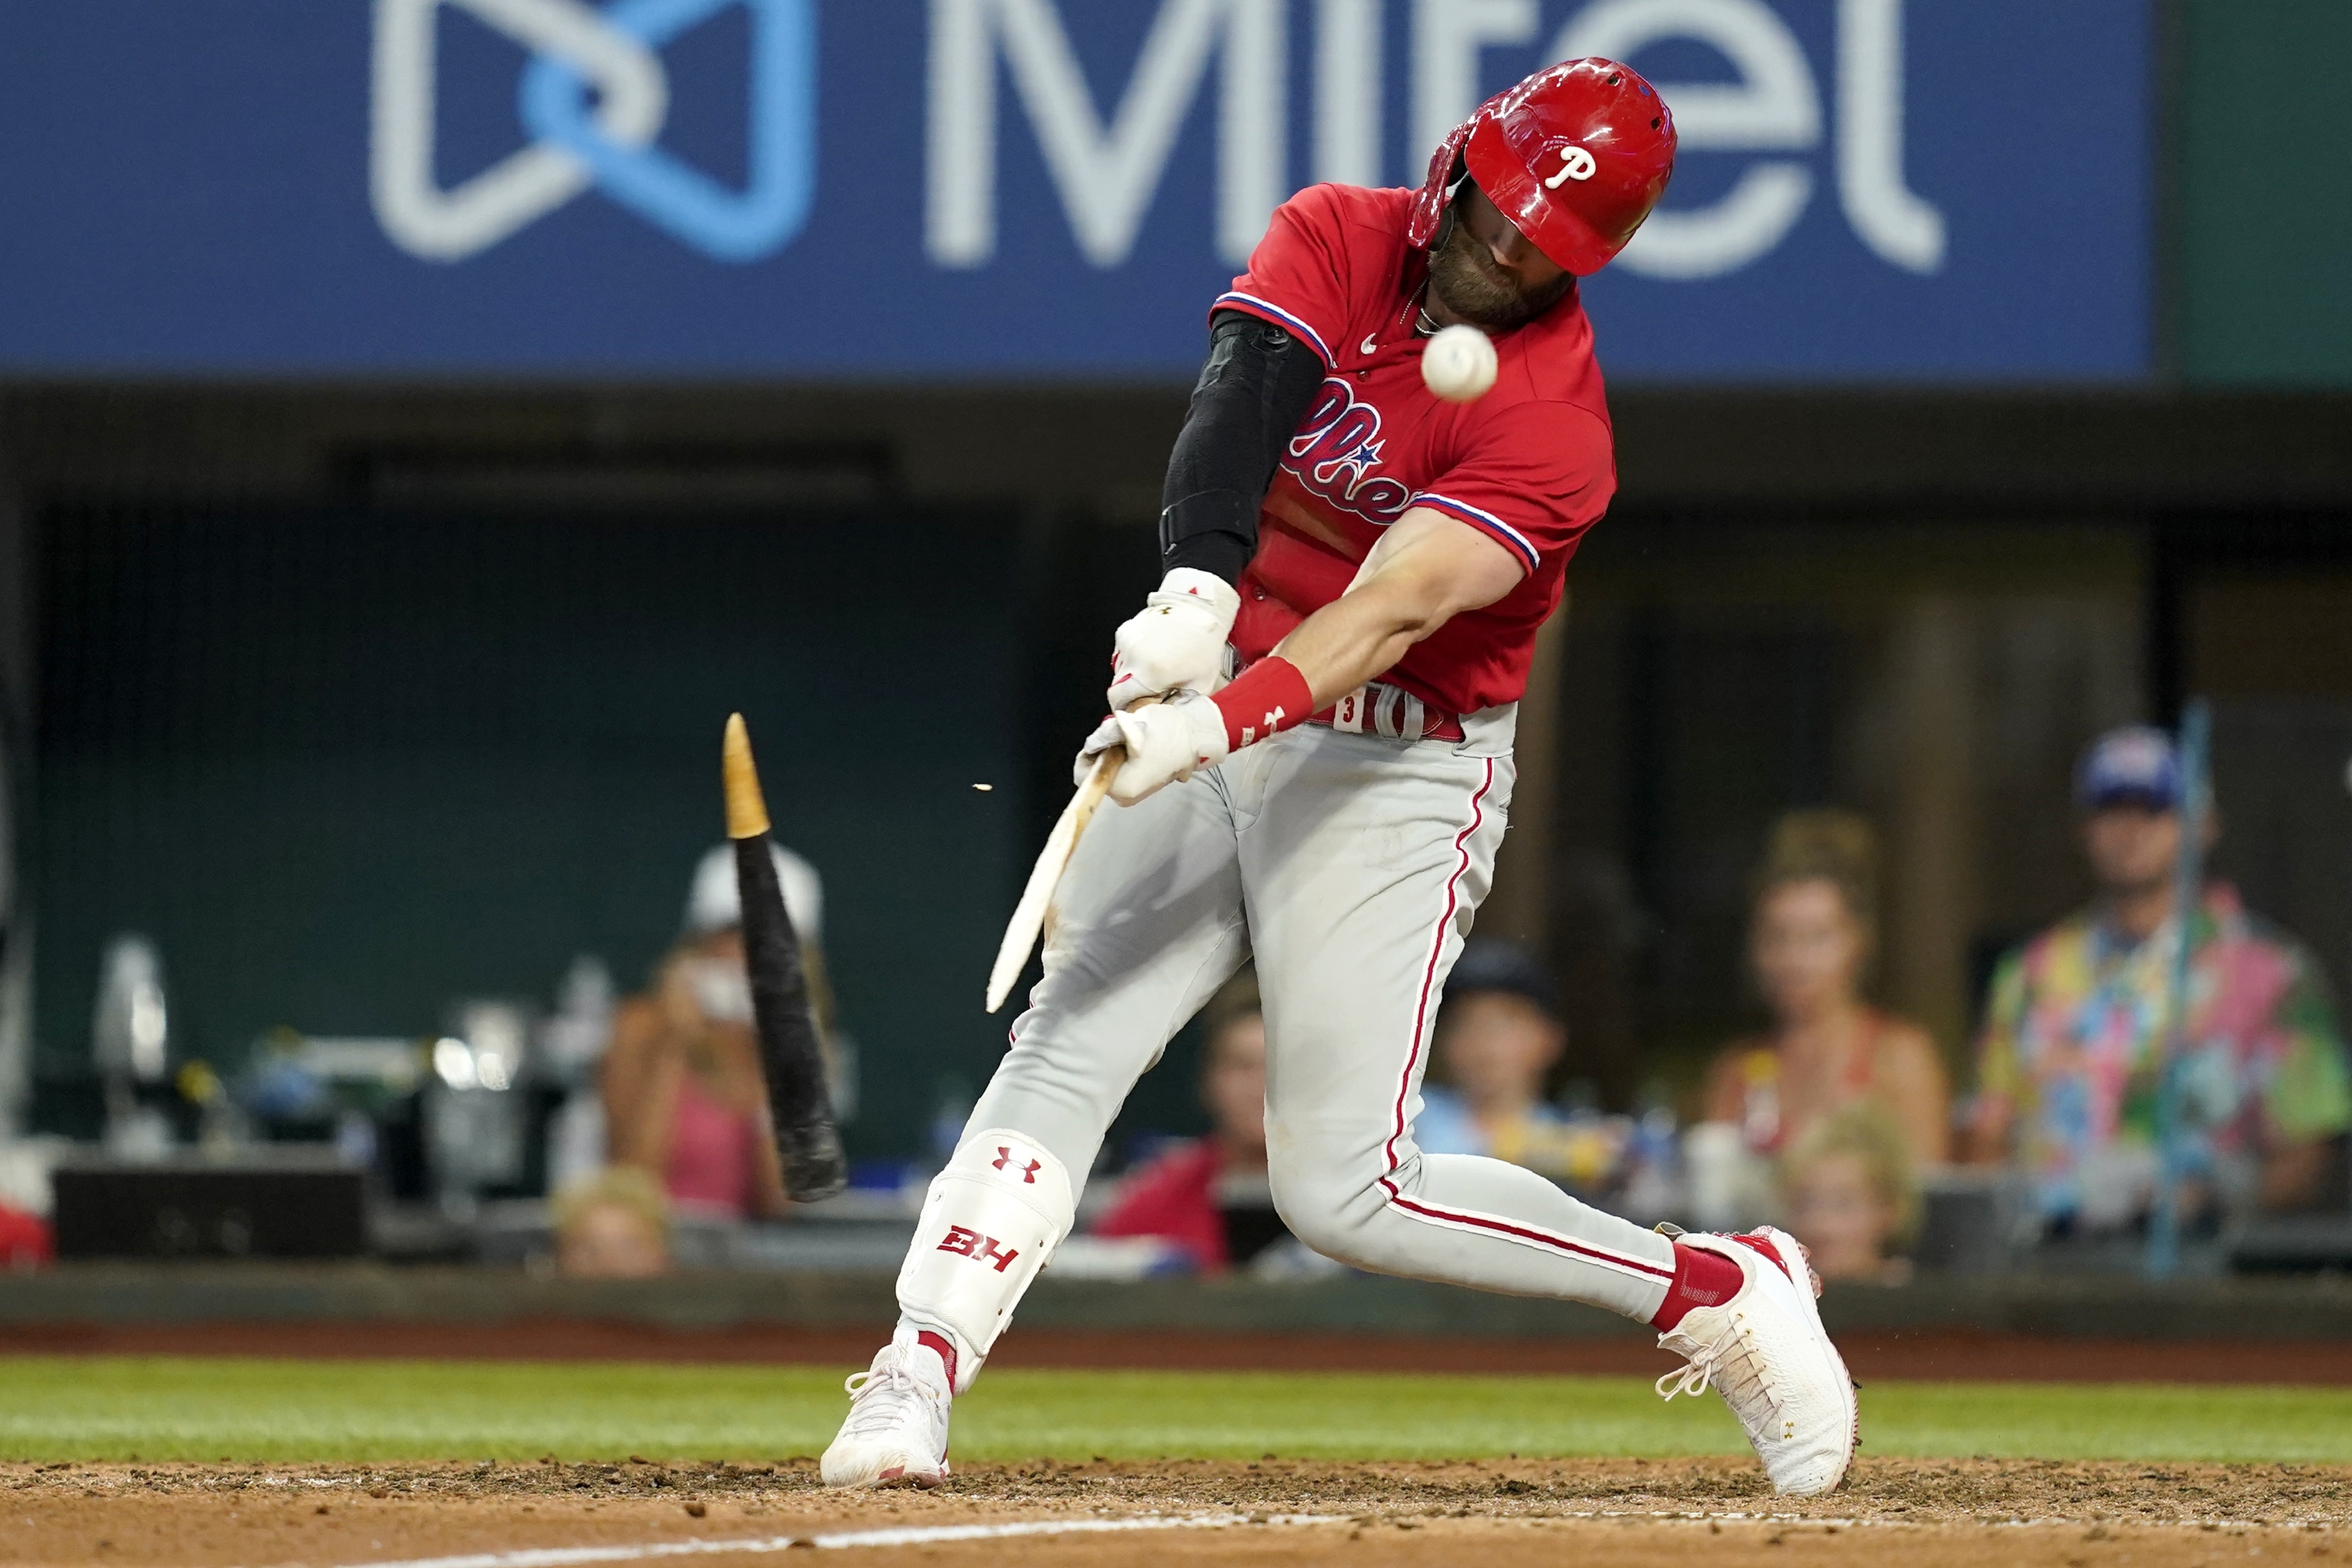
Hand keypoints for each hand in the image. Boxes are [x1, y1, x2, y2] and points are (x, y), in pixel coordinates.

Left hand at [1072, 692, 1231, 804]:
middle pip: (1097, 771)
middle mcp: (1125, 796)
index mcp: (1120, 788)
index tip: (1103, 736)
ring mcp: (1136, 792)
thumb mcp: (1129, 726)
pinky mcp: (1145, 784)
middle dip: (1103, 751)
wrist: (1198, 734)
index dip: (1089, 751)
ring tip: (1134, 736)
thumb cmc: (1166, 731)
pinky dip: (1126, 755)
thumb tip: (1092, 744)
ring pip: (1110, 769)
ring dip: (1115, 751)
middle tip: (1121, 734)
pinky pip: (1123, 769)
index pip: (1082, 774)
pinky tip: (1141, 743)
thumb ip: (1104, 735)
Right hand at [1106, 568, 1237, 709]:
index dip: (1127, 708)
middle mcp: (1134, 657)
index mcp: (1151, 673)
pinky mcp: (1125, 631)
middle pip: (1117, 687)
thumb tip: (1162, 715)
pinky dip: (1133, 659)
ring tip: (1155, 670)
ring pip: (1118, 671)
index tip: (1138, 708)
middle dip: (1131, 693)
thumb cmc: (1203, 643)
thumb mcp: (1199, 683)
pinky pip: (1122, 654)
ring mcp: (1127, 642)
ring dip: (1132, 676)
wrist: (1200, 607)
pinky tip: (1152, 654)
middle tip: (1151, 691)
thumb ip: (1177, 704)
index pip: (1119, 701)